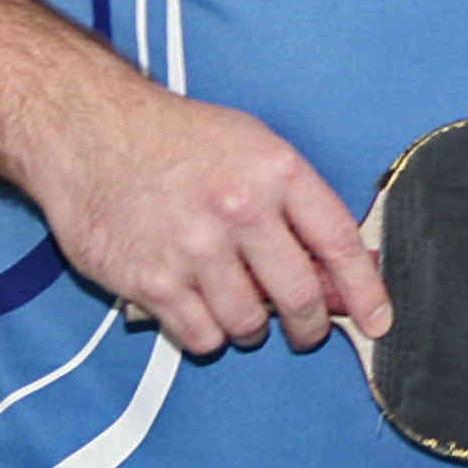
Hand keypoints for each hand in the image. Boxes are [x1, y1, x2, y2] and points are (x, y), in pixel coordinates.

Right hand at [32, 92, 385, 358]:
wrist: (89, 130)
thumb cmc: (177, 140)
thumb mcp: (253, 150)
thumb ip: (297, 211)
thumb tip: (340, 277)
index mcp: (275, 171)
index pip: (339, 243)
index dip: (364, 290)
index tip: (378, 321)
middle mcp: (239, 210)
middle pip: (299, 296)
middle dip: (310, 326)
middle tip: (306, 331)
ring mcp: (194, 248)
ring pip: (249, 324)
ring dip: (249, 327)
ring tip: (234, 302)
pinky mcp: (151, 281)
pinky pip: (200, 336)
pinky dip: (206, 333)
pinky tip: (197, 308)